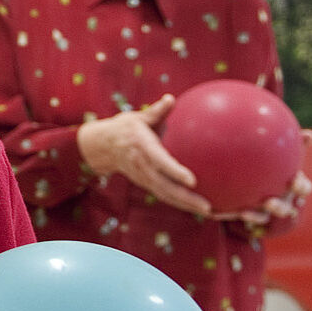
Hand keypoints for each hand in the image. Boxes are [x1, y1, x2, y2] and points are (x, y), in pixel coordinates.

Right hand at [76, 97, 212, 216]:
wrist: (103, 146)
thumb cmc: (126, 128)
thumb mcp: (139, 117)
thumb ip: (157, 111)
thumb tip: (171, 99)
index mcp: (141, 148)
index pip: (160, 162)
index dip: (175, 172)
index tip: (192, 180)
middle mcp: (141, 167)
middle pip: (165, 187)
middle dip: (185, 198)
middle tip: (207, 206)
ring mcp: (143, 178)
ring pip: (165, 195)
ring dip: (186, 205)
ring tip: (208, 211)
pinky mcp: (146, 183)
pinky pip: (164, 195)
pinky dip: (180, 203)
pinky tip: (198, 207)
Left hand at [221, 128, 311, 227]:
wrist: (250, 175)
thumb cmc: (272, 159)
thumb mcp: (279, 150)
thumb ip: (291, 142)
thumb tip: (311, 134)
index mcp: (292, 185)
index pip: (303, 188)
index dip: (301, 187)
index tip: (293, 181)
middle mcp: (283, 200)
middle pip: (287, 208)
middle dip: (280, 208)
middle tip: (270, 202)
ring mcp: (267, 211)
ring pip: (264, 216)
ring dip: (257, 215)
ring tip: (245, 212)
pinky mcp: (250, 214)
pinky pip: (243, 217)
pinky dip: (237, 214)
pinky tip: (222, 212)